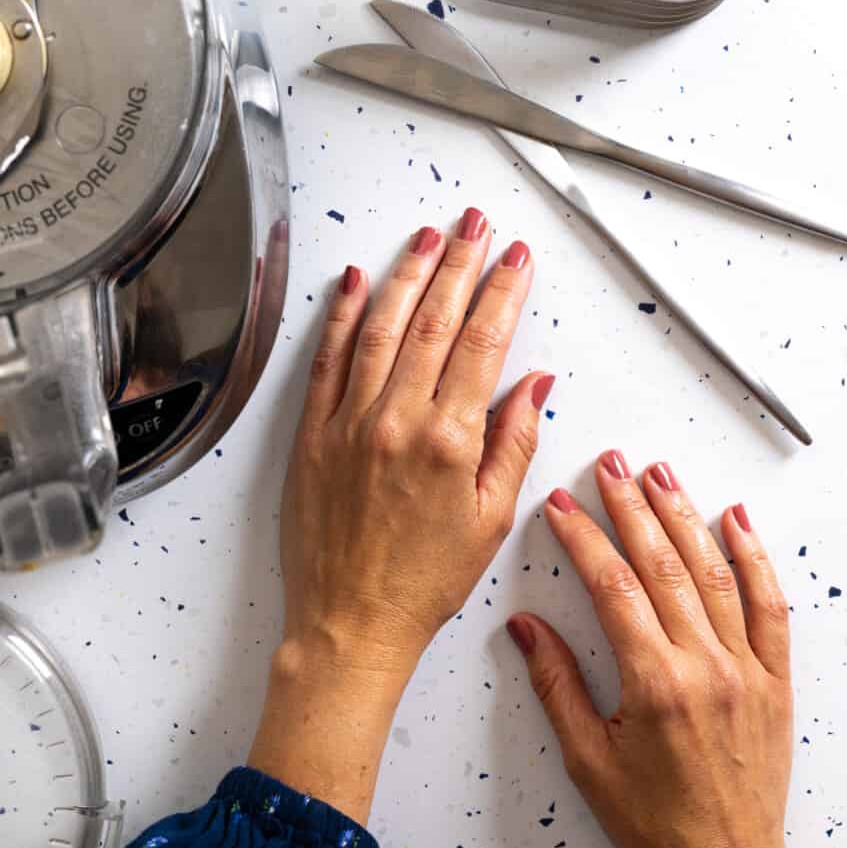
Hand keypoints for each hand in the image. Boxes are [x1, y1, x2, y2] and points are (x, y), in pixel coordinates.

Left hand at [249, 213, 550, 822]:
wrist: (351, 623)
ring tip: (427, 237)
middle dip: (460, 263)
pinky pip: (328, 359)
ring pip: (381, 327)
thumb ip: (513, 443)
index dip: (502, 291)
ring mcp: (349, 421)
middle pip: (434, 321)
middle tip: (476, 224)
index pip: (483, 343)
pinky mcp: (312, 433)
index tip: (515, 257)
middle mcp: (396, 420)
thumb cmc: (423, 582)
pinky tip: (357, 281)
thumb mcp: (491, 519)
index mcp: (448, 440)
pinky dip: (342, 315)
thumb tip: (533, 383)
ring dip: (408, 275)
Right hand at [510, 453, 829, 847]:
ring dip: (684, 516)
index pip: (614, 586)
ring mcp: (748, 671)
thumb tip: (525, 627)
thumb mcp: (587, 761)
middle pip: (663, 565)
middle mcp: (707, 669)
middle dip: (630, 507)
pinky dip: (754, 558)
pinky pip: (770, 607)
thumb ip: (557, 685)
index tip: (560, 506)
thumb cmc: (655, 828)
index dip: (583, 538)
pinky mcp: (775, 681)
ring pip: (714, 573)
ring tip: (658, 473)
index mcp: (656, 686)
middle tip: (607, 465)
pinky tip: (736, 521)